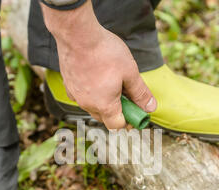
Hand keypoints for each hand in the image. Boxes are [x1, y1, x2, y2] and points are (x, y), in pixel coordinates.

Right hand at [41, 1, 156, 128]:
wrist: (77, 34)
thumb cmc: (105, 52)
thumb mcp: (130, 72)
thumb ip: (140, 93)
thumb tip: (150, 108)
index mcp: (104, 105)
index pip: (117, 125)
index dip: (128, 121)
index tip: (135, 111)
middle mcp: (87, 105)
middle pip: (104, 118)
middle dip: (117, 111)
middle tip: (127, 96)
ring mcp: (75, 96)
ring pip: (92, 107)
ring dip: (103, 102)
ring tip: (112, 83)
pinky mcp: (68, 85)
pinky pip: (82, 96)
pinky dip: (91, 93)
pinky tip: (96, 77)